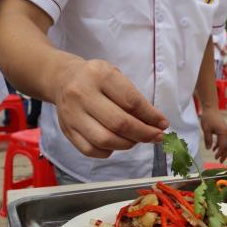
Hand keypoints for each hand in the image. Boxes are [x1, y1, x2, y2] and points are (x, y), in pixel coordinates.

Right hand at [53, 59, 168, 157]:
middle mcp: (82, 94)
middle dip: (144, 134)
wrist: (62, 79)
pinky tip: (118, 143)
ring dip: (128, 144)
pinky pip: (91, 150)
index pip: (131, 101)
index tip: (163, 124)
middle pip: (119, 124)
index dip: (151, 116)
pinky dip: (110, 151)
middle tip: (157, 137)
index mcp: (99, 75)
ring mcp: (71, 114)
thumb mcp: (116, 77)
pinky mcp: (66, 130)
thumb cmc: (97, 80)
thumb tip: (157, 124)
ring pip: (105, 140)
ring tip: (138, 139)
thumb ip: (135, 99)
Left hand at [200, 107, 226, 161]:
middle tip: (219, 161)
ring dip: (221, 150)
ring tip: (217, 157)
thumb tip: (209, 149)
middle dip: (223, 154)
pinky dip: (219, 144)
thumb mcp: (206, 129)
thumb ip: (208, 140)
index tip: (216, 159)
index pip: (223, 146)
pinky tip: (214, 148)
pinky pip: (222, 139)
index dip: (220, 153)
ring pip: (225, 143)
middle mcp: (226, 132)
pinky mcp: (222, 129)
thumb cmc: (208, 118)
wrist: (210, 108)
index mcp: (223, 133)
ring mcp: (225, 131)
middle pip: (226, 146)